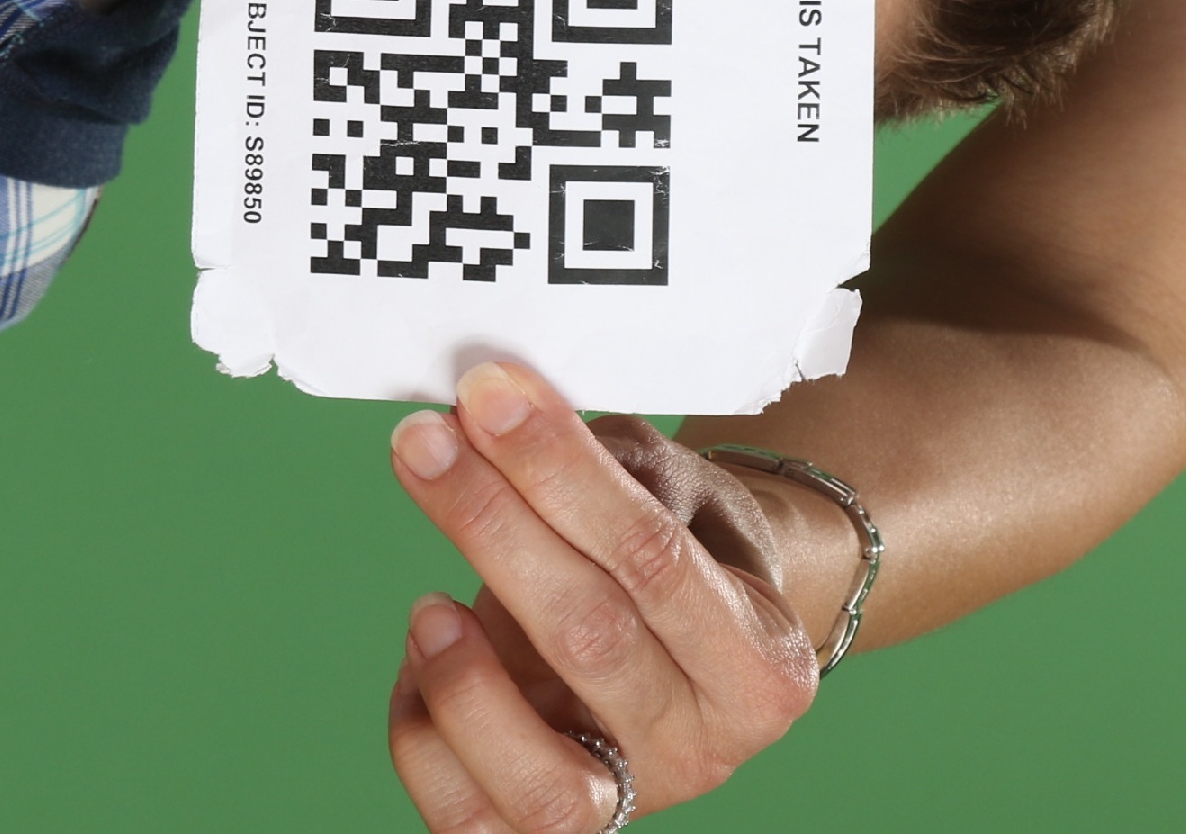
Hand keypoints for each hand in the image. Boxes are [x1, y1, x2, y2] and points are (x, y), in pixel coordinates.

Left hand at [386, 361, 822, 826]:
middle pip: (591, 640)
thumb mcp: (674, 489)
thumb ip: (602, 462)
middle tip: (425, 442)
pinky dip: (423, 735)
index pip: (654, 557)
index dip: (559, 471)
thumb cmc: (679, 549)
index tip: (488, 395)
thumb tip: (493, 415)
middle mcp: (706, 750)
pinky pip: (469, 818)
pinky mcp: (549, 830)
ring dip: (463, 678)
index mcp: (762, 664)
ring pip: (543, 783)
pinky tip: (425, 655)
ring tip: (428, 603)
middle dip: (492, 524)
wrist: (692, 643)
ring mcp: (631, 801)